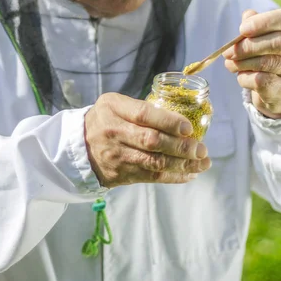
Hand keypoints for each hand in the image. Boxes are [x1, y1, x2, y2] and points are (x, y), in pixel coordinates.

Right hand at [84, 92, 210, 187]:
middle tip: (201, 148)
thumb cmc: (105, 118)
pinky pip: (151, 177)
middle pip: (151, 141)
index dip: (168, 121)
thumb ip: (140, 107)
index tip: (188, 127)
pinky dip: (173, 176)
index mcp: (114, 109)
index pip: (143, 115)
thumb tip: (178, 116)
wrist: (78, 145)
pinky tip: (190, 174)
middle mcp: (115, 132)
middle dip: (180, 146)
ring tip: (203, 162)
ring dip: (182, 164)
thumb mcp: (115, 103)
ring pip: (154, 163)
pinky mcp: (122, 174)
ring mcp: (118, 156)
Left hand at [223, 9, 280, 118]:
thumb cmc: (267, 54)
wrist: (277, 89)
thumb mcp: (261, 36)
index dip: (262, 22)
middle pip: (278, 43)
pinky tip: (241, 76)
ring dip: (242, 63)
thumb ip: (253, 25)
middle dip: (248, 46)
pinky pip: (262, 81)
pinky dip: (245, 77)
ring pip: (268, 63)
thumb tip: (247, 17)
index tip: (242, 29)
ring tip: (230, 63)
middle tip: (228, 52)